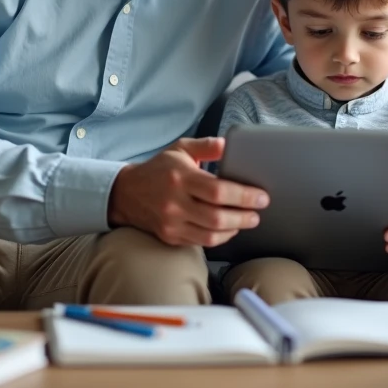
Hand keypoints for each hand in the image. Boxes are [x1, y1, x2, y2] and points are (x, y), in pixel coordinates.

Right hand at [107, 137, 269, 247]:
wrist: (126, 193)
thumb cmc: (159, 169)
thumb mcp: (180, 149)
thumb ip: (206, 146)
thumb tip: (229, 145)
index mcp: (181, 178)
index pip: (218, 191)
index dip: (243, 196)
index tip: (261, 197)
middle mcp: (175, 203)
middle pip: (217, 217)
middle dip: (244, 217)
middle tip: (258, 212)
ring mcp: (171, 223)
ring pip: (211, 234)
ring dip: (234, 229)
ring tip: (247, 221)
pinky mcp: (170, 236)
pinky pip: (201, 242)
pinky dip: (220, 237)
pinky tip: (229, 229)